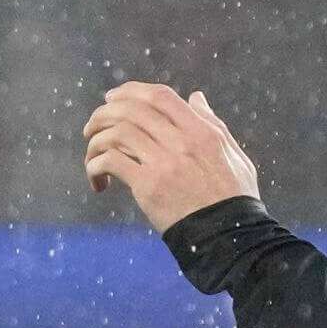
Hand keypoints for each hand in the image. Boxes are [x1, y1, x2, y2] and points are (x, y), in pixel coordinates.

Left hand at [85, 83, 264, 231]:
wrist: (229, 236)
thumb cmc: (235, 198)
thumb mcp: (233, 154)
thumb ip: (213, 123)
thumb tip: (196, 97)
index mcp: (201, 131)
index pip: (160, 96)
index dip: (130, 91)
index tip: (113, 98)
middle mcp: (180, 141)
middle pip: (131, 110)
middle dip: (104, 113)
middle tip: (92, 126)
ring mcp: (163, 163)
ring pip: (116, 133)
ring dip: (96, 141)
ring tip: (91, 154)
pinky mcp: (149, 187)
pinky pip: (111, 162)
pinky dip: (96, 166)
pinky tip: (98, 180)